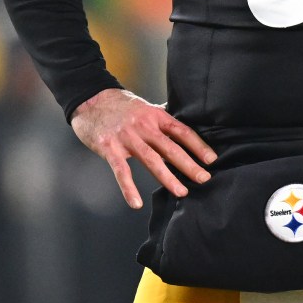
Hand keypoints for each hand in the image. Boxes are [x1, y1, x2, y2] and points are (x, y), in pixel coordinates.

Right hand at [70, 88, 216, 208]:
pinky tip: (136, 203)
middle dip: (189, 164)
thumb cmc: (120, 105)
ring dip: (167, 178)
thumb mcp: (145, 107)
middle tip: (204, 178)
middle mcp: (144, 126)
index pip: (182, 131)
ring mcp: (127, 137)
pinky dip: (129, 188)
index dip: (198, 145)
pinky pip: (121, 171)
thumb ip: (162, 118)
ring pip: (151, 160)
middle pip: (170, 147)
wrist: (90, 99)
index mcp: (155, 116)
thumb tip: (182, 124)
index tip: (211, 159)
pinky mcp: (109, 148)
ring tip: (182, 192)